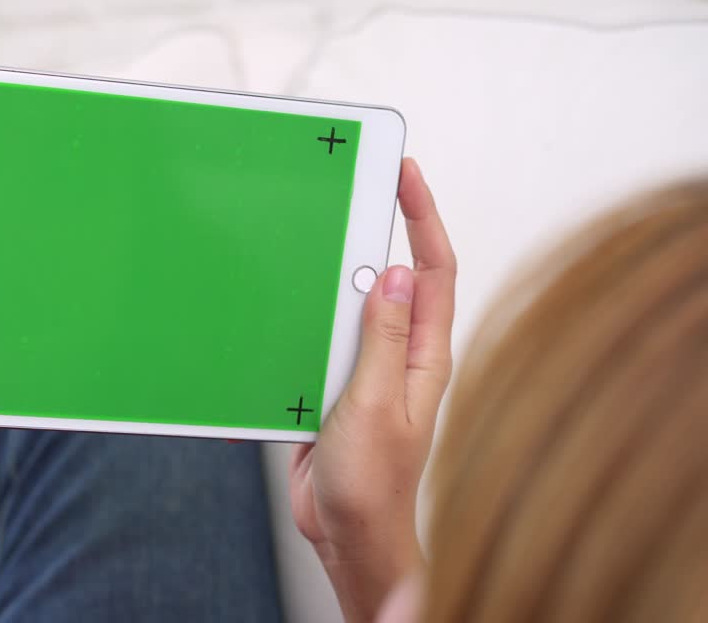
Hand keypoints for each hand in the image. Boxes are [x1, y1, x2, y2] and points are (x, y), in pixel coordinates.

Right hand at [288, 158, 456, 622]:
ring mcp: (363, 371)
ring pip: (347, 307)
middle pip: (391, 278)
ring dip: (327, 278)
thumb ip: (379, 339)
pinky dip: (298, 324)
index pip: (433, 271)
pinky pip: (316, 341)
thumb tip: (392, 274)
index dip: (423, 218)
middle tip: (350, 188)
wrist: (345, 535)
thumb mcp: (373, 403)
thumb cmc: (372, 484)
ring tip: (304, 244)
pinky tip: (276, 317)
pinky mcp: (330, 387)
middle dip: (375, 231)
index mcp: (422, 356)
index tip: (405, 175)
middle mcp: (397, 357)